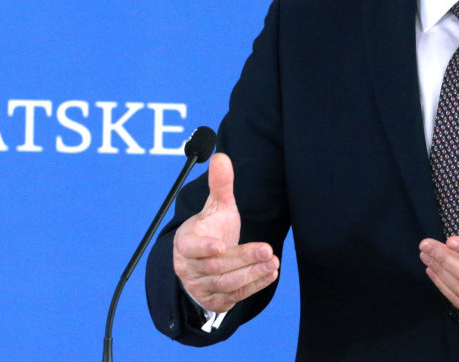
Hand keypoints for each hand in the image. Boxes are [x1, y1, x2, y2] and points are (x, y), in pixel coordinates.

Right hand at [172, 152, 279, 312]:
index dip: (204, 248)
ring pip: (226, 283)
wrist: (201, 263)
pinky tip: (271, 273)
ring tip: (273, 261)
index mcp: (186, 243)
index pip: (191, 248)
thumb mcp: (214, 207)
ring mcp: (202, 287)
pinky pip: (236, 295)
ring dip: (251, 273)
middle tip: (267, 250)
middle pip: (216, 266)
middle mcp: (190, 268)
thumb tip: (220, 156)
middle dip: (242, 258)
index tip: (220, 245)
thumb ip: (219, 185)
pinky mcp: (216, 301)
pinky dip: (254, 285)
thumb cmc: (209, 230)